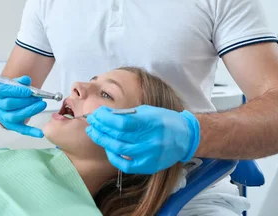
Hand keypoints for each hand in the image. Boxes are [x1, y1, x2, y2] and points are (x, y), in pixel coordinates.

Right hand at [0, 76, 46, 137]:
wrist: (3, 100)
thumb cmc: (8, 90)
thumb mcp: (11, 82)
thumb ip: (19, 81)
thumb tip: (26, 80)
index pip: (2, 91)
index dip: (16, 91)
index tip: (29, 91)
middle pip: (8, 104)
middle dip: (25, 101)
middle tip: (37, 97)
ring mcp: (2, 117)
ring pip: (14, 116)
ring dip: (29, 110)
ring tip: (41, 104)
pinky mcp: (11, 125)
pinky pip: (20, 129)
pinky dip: (31, 131)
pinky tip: (40, 133)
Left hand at [85, 105, 200, 173]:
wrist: (185, 137)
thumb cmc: (164, 120)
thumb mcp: (147, 111)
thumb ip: (127, 114)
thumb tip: (105, 115)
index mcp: (151, 122)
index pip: (121, 123)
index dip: (105, 119)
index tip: (96, 114)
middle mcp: (151, 140)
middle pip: (118, 136)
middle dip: (100, 128)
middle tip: (91, 122)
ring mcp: (150, 155)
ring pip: (119, 150)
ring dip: (103, 140)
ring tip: (94, 133)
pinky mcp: (149, 166)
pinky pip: (126, 165)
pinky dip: (113, 156)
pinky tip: (108, 148)